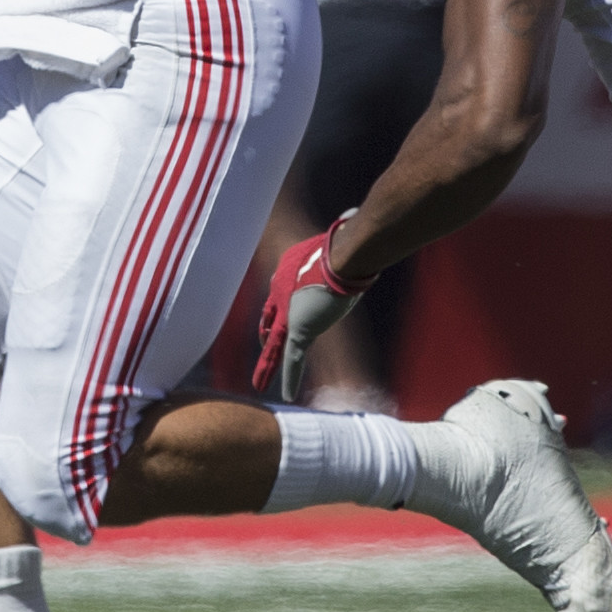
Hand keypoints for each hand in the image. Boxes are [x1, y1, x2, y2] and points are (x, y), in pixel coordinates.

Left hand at [253, 214, 374, 401]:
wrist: (342, 256)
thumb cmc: (344, 243)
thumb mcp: (339, 238)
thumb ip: (341, 236)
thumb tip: (354, 217)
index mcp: (286, 272)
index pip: (278, 298)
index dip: (275, 312)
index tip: (273, 324)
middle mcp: (282, 292)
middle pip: (272, 321)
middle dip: (267, 338)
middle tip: (261, 351)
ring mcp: (289, 312)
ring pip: (277, 346)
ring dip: (267, 366)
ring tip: (258, 383)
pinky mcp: (299, 329)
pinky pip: (292, 359)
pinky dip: (288, 378)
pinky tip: (284, 394)